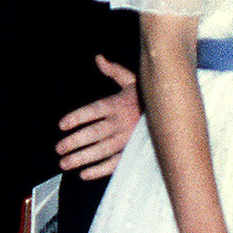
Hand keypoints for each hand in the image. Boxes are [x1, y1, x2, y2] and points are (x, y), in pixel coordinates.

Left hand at [56, 56, 140, 178]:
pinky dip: (99, 170)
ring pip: (101, 150)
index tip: (61, 125)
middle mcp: (121, 122)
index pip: (92, 111)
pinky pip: (115, 163)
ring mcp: (127, 139)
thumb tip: (99, 58)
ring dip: (82, 158)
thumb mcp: (133, 81)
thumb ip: (114, 71)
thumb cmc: (149, 97)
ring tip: (64, 163)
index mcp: (118, 104)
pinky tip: (84, 174)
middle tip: (58, 149)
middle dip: (74, 142)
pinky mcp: (133, 152)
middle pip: (93, 133)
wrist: (173, 112)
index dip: (76, 118)